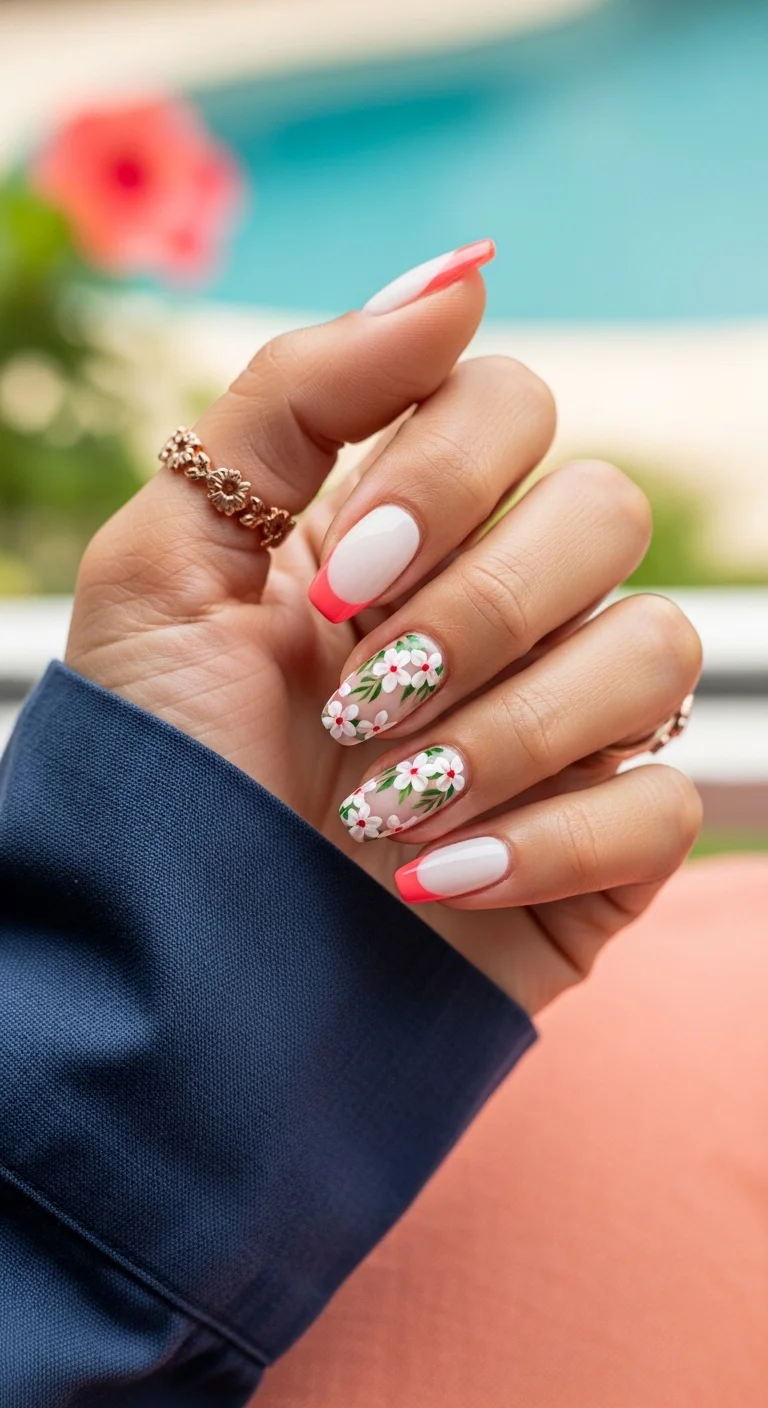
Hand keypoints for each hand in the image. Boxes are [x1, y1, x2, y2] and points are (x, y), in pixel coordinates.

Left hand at [66, 244, 701, 1014]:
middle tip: (359, 701)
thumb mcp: (169, 559)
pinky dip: (550, 841)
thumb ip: (298, 394)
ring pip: (655, 648)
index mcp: (398, 525)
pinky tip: (439, 882)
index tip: (334, 585)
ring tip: (386, 807)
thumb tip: (468, 272)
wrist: (167, 975)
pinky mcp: (602, 846)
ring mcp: (561, 724)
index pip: (515, 403)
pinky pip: (665, 801)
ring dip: (506, 732)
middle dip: (476, 610)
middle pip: (605, 510)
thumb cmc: (160, 766)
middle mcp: (498, 605)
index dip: (444, 478)